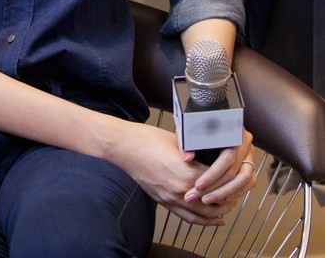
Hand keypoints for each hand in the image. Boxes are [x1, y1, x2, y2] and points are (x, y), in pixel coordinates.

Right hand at [116, 124, 252, 226]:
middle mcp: (182, 190)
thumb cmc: (147, 139)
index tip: (237, 177)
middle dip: (228, 200)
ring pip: (203, 215)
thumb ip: (197, 147)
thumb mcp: (179, 139)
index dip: (231, 182)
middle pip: (214, 203)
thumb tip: (213, 147)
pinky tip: (211, 220)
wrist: (125, 147)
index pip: (219, 184)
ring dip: (218, 213)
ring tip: (227, 207)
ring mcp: (172, 198)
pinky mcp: (164, 202)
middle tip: (236, 193)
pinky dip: (203, 221)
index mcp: (188, 172)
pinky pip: (188, 218)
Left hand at [183, 129, 256, 208]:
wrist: (210, 117)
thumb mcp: (190, 129)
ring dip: (226, 194)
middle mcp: (245, 142)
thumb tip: (187, 158)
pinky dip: (235, 192)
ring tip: (207, 200)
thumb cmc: (198, 123)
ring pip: (245, 180)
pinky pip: (248, 183)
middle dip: (216, 189)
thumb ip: (186, 142)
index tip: (198, 186)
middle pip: (236, 172)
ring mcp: (250, 153)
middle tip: (198, 198)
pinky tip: (220, 199)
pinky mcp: (250, 163)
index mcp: (233, 131)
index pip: (227, 159)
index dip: (212, 175)